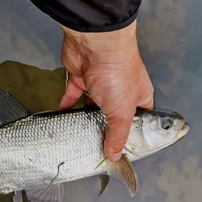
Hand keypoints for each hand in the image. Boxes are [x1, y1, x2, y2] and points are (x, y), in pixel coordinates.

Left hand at [58, 20, 153, 161]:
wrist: (94, 46)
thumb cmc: (117, 77)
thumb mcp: (122, 112)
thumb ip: (118, 135)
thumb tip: (114, 155)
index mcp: (138, 96)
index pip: (139, 119)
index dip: (133, 134)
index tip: (122, 150)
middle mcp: (120, 90)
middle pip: (113, 115)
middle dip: (105, 129)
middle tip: (96, 148)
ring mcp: (99, 84)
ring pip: (91, 107)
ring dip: (84, 120)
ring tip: (78, 138)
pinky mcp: (80, 78)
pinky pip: (72, 97)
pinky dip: (67, 107)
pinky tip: (62, 119)